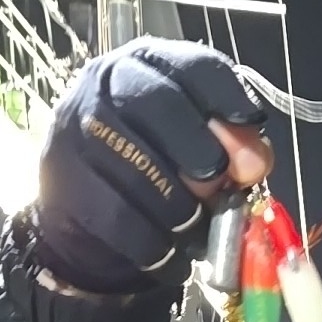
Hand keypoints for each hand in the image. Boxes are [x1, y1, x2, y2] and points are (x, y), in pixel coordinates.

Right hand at [32, 37, 273, 294]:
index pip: (193, 66)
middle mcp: (107, 84)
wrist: (88, 214)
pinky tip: (172, 256)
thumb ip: (236, 147)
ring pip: (140, 167)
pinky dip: (156, 246)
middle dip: (200, 150)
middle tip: (218, 186)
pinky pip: (121, 219)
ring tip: (194, 229)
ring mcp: (78, 130)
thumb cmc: (157, 170)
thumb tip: (255, 161)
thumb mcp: (201, 147)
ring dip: (180, 208)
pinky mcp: (66, 182)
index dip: (227, 96)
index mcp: (150, 65)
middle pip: (161, 104)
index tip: (252, 126)